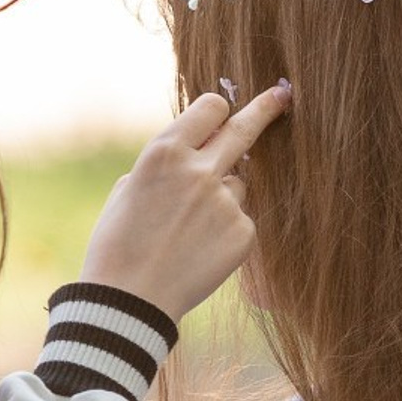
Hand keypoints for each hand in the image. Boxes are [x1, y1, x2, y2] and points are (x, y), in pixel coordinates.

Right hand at [79, 86, 289, 322]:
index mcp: (164, 152)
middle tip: (283, 95)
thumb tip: (197, 149)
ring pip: (238, 184)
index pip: (211, 107)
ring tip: (186, 231)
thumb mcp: (129, 189)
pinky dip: (225, 231)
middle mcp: (200, 170)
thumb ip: (167, 163)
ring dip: (221, 197)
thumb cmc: (118, 245)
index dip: (216, 112)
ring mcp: (226, 202)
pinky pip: (240, 219)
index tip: (226, 110)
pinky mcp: (244, 232)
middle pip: (244, 127)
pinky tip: (199, 252)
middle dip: (266, 107)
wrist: (128, 304)